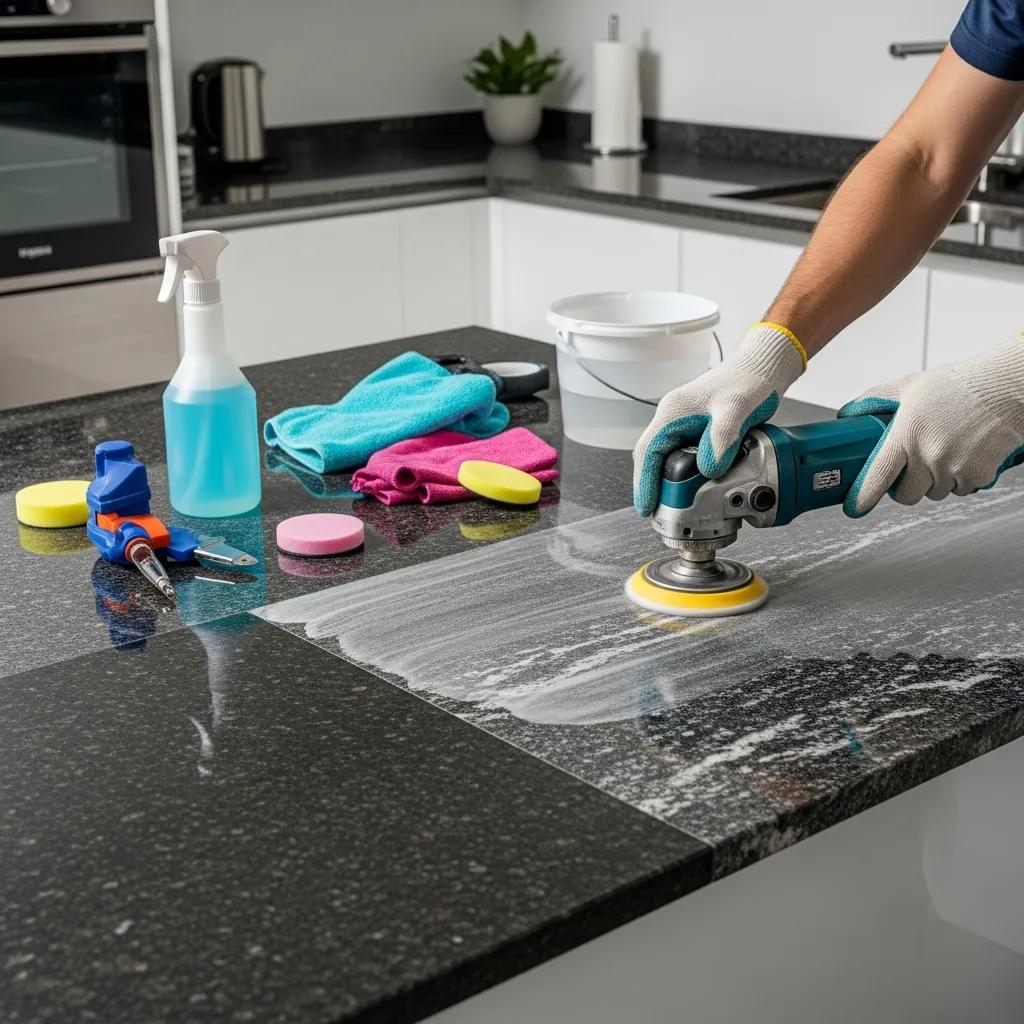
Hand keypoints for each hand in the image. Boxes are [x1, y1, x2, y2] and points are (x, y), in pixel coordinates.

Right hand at [632, 323, 805, 515]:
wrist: (761, 367)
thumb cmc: (748, 382)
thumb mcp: (737, 409)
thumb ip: (723, 438)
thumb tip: (709, 469)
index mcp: (673, 413)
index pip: (647, 453)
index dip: (643, 482)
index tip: (646, 507)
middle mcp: (672, 417)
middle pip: (649, 458)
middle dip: (650, 487)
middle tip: (657, 513)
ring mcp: (682, 423)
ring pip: (663, 457)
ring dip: (663, 482)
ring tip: (671, 506)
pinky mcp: (695, 428)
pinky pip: (678, 454)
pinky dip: (679, 474)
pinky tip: (689, 487)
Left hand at [839, 337, 1023, 516]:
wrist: (1006, 387)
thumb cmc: (959, 384)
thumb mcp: (910, 385)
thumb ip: (875, 398)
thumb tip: (848, 413)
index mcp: (906, 434)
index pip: (877, 476)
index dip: (863, 496)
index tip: (855, 507)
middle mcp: (928, 454)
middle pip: (906, 496)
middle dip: (906, 487)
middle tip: (913, 469)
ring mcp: (954, 468)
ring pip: (935, 493)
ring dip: (936, 481)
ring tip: (945, 452)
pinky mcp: (978, 475)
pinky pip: (961, 491)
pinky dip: (961, 479)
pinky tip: (965, 454)